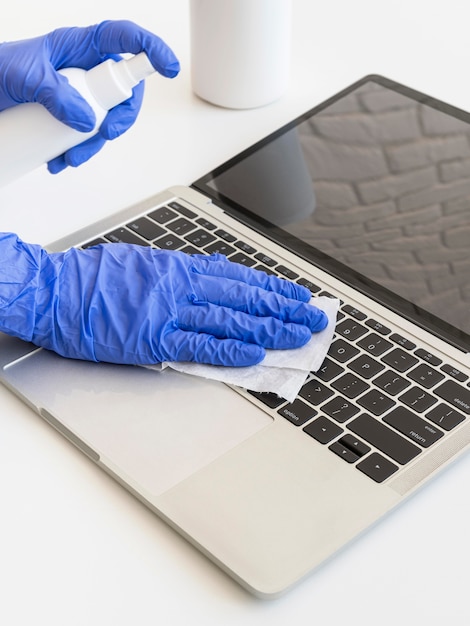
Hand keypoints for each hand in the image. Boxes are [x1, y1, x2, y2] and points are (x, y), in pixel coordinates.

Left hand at [0, 20, 179, 172]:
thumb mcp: (25, 76)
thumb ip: (57, 94)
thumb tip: (87, 118)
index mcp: (78, 47)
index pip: (123, 40)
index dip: (150, 49)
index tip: (167, 67)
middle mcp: (83, 69)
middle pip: (123, 91)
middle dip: (121, 117)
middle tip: (106, 132)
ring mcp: (78, 94)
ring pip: (105, 120)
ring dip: (92, 145)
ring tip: (69, 157)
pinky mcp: (68, 116)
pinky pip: (85, 136)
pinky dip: (76, 152)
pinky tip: (58, 159)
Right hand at [0, 235, 326, 366]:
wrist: (54, 290)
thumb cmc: (96, 279)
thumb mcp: (147, 263)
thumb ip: (185, 269)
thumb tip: (218, 269)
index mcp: (181, 268)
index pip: (239, 279)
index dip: (273, 288)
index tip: (298, 296)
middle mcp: (182, 285)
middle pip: (244, 298)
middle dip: (283, 309)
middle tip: (314, 319)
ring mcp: (169, 311)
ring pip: (230, 319)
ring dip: (268, 328)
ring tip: (298, 336)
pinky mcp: (153, 337)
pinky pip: (198, 344)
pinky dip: (228, 349)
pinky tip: (255, 353)